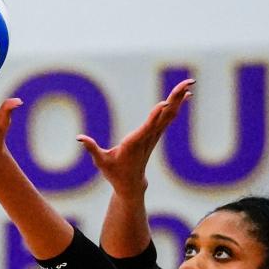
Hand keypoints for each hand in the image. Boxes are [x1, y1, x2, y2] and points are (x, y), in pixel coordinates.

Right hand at [76, 78, 193, 196]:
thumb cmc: (115, 173)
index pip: (147, 128)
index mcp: (134, 143)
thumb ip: (92, 149)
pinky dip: (176, 105)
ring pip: (169, 115)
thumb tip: (79, 138)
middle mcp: (148, 138)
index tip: (164, 104)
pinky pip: (168, 118)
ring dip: (178, 99)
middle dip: (175, 99)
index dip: (155, 116)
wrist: (131, 185)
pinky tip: (186, 96)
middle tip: (187, 83)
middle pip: (164, 116)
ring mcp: (154, 137)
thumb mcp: (101, 162)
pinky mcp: (155, 135)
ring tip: (189, 83)